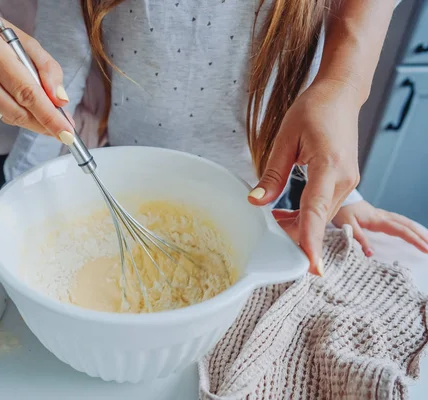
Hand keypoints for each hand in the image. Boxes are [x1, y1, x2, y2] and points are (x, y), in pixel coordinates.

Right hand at [0, 4, 74, 141]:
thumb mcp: (25, 39)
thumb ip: (47, 68)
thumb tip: (60, 99)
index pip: (25, 91)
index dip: (48, 115)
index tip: (66, 131)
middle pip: (16, 110)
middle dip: (44, 124)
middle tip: (64, 132)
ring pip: (8, 115)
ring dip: (32, 122)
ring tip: (50, 121)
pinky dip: (17, 113)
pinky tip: (27, 109)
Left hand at [248, 79, 361, 275]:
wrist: (340, 96)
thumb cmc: (313, 110)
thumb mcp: (284, 140)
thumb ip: (272, 175)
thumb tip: (256, 202)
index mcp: (328, 166)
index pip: (316, 211)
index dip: (310, 240)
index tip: (311, 266)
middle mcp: (343, 179)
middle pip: (317, 220)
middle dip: (294, 234)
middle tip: (266, 235)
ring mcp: (347, 182)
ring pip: (321, 217)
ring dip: (298, 225)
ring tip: (272, 220)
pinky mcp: (344, 182)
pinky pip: (324, 208)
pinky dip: (307, 215)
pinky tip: (286, 213)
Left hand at [332, 201, 427, 255]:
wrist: (337, 197)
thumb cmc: (341, 211)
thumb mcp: (346, 225)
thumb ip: (358, 238)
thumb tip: (371, 254)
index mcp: (378, 220)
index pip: (401, 230)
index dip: (414, 240)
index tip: (426, 249)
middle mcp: (383, 217)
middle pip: (408, 226)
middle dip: (422, 236)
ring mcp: (382, 215)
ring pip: (405, 222)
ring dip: (418, 231)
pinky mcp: (379, 216)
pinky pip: (399, 221)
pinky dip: (410, 227)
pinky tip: (413, 231)